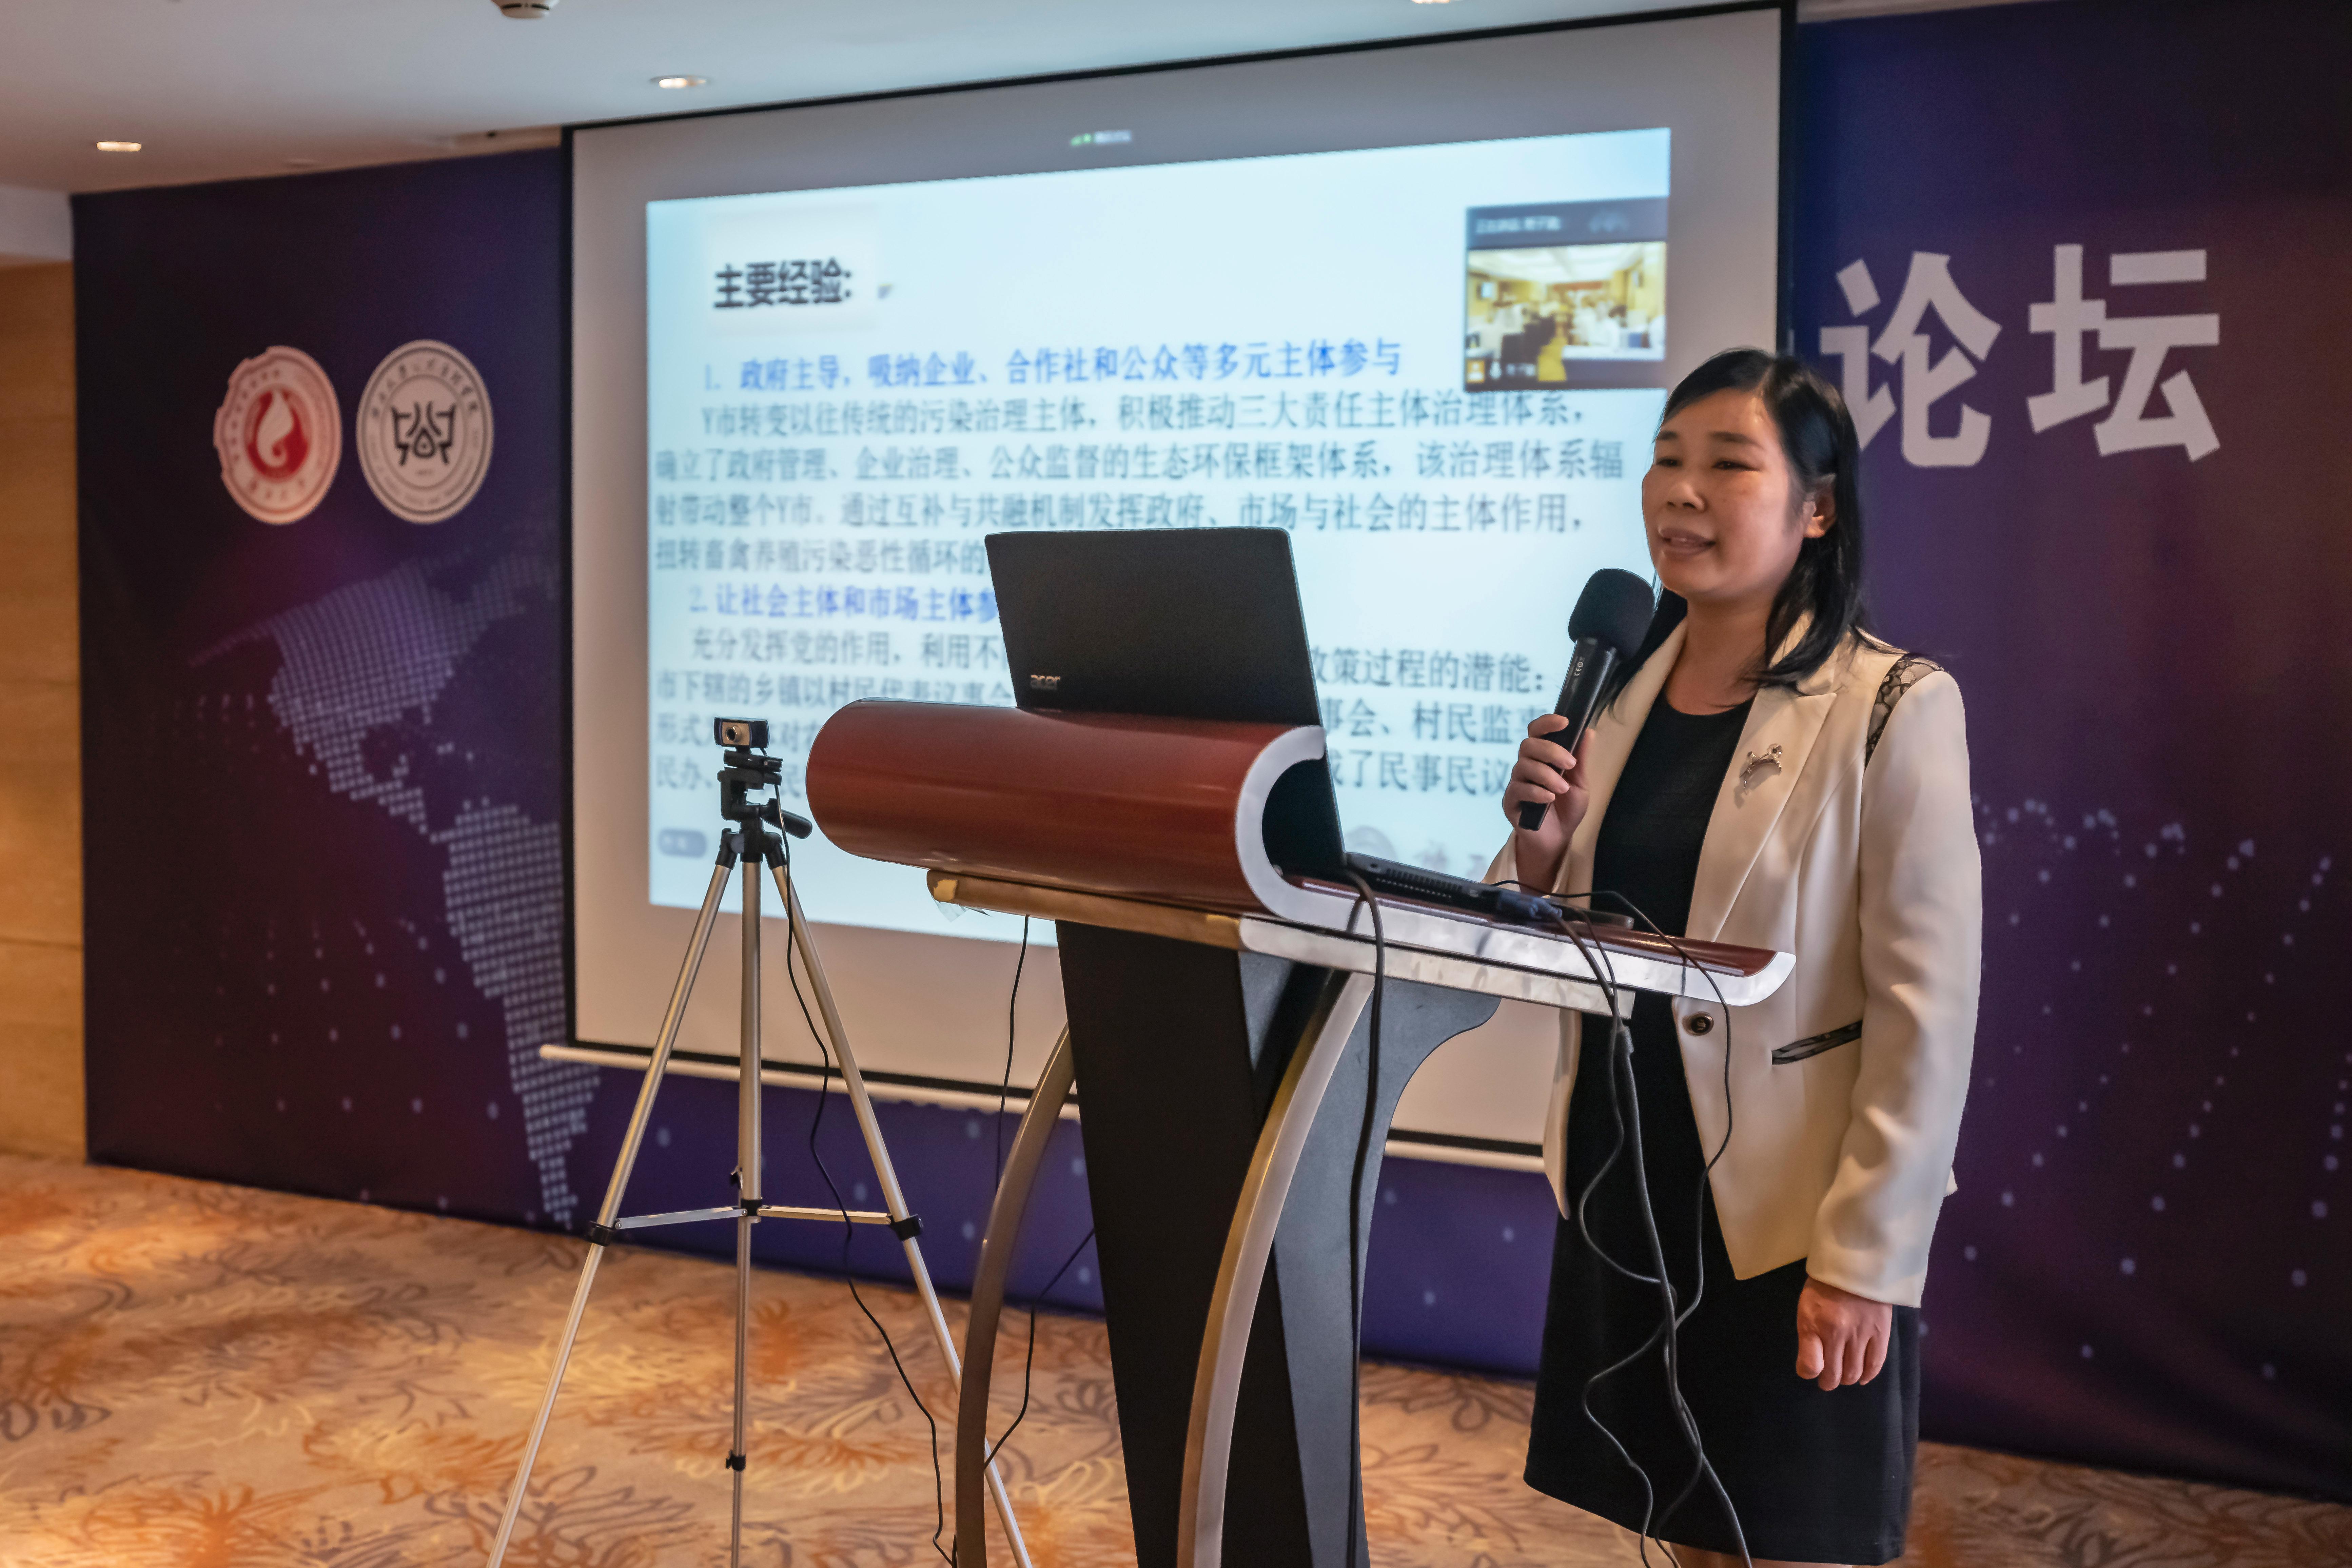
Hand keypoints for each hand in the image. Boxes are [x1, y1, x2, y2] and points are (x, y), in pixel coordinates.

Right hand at [1501, 715, 1589, 891]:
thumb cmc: (1567, 809)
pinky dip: (1536, 791)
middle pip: (1528, 745)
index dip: (1546, 723)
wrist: (1558, 839)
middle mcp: (1525, 766)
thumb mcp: (1580, 783)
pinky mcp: (1510, 802)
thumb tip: (1588, 732)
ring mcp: (1516, 783)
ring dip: (1547, 775)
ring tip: (1563, 788)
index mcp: (1541, 757)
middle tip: (1570, 764)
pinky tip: (1550, 798)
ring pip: (1524, 766)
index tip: (1564, 722)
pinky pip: (1518, 789)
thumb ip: (1581, 759)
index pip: (1536, 731)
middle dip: (1551, 751)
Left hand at [1794, 1278, 1891, 1390]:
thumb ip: (1807, 1337)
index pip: (1811, 1365)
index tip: (1811, 1372)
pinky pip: (1875, 1363)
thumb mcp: (1806, 1308)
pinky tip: (1862, 1377)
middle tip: (1828, 1380)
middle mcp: (1837, 1333)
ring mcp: (1861, 1334)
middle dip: (1829, 1382)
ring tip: (1843, 1376)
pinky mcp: (1881, 1333)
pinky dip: (1868, 1375)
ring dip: (1847, 1379)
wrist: (1854, 1265)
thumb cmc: (1824, 1287)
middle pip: (1834, 1374)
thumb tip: (1809, 1367)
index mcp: (1814, 1324)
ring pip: (1854, 1372)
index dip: (1809, 1374)